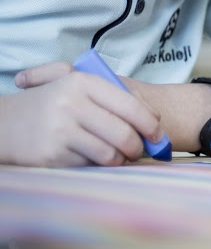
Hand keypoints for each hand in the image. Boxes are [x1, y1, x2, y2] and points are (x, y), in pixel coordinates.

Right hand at [0, 62, 163, 166]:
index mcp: (83, 82)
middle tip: (140, 151)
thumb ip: (114, 97)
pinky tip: (92, 159)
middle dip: (139, 147)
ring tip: (120, 156)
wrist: (5, 124)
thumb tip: (154, 119)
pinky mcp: (52, 154)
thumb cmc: (52, 105)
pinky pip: (89, 165)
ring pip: (109, 154)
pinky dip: (97, 166)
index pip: (130, 105)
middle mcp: (72, 103)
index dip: (150, 123)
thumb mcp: (78, 89)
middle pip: (124, 133)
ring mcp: (61, 130)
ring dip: (120, 159)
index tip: (158, 134)